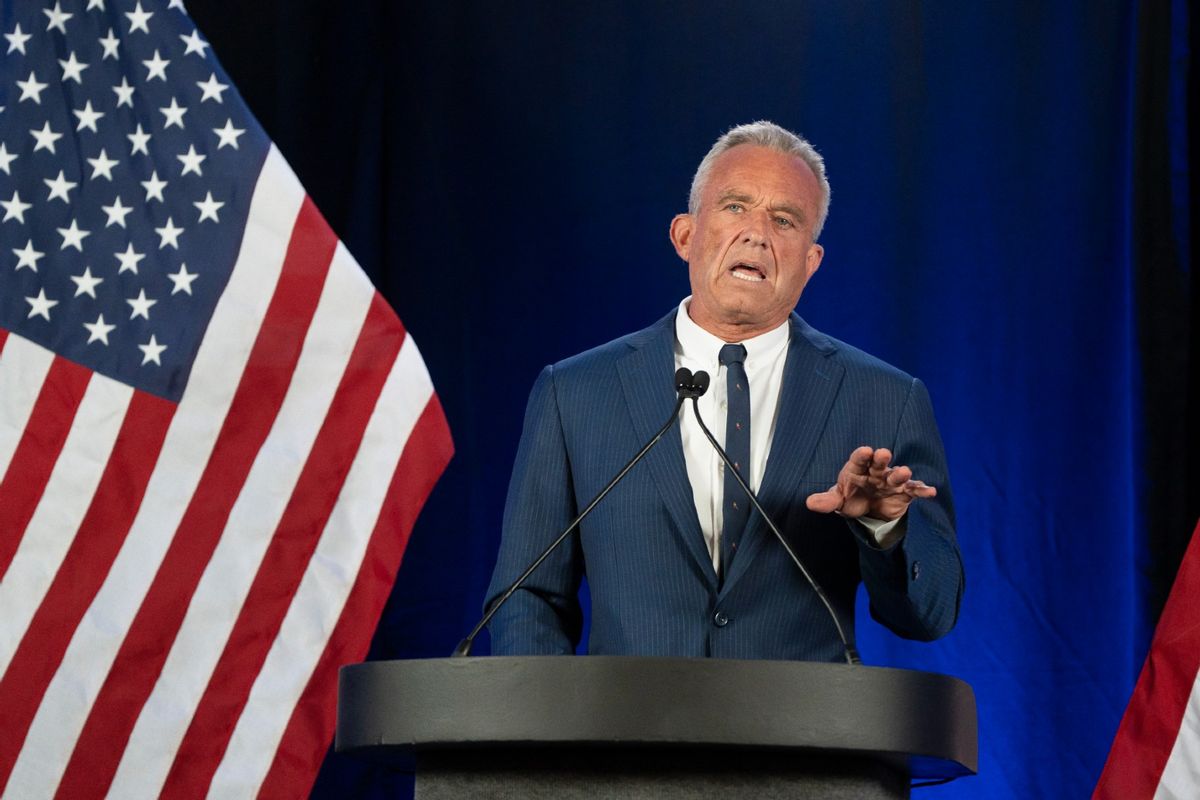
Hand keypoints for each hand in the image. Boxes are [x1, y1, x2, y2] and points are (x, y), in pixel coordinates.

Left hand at [805, 446, 935, 521]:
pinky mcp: (904, 492)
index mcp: (858, 468)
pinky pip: (914, 490)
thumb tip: (809, 503)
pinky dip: (922, 490)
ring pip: (897, 475)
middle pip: (879, 463)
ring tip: (905, 472)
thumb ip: (827, 501)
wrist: (868, 509)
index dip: (862, 455)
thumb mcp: (838, 500)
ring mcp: (891, 481)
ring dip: (901, 474)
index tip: (865, 451)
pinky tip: (930, 492)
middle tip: (883, 453)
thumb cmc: (851, 497)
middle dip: (881, 458)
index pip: (859, 459)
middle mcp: (876, 471)